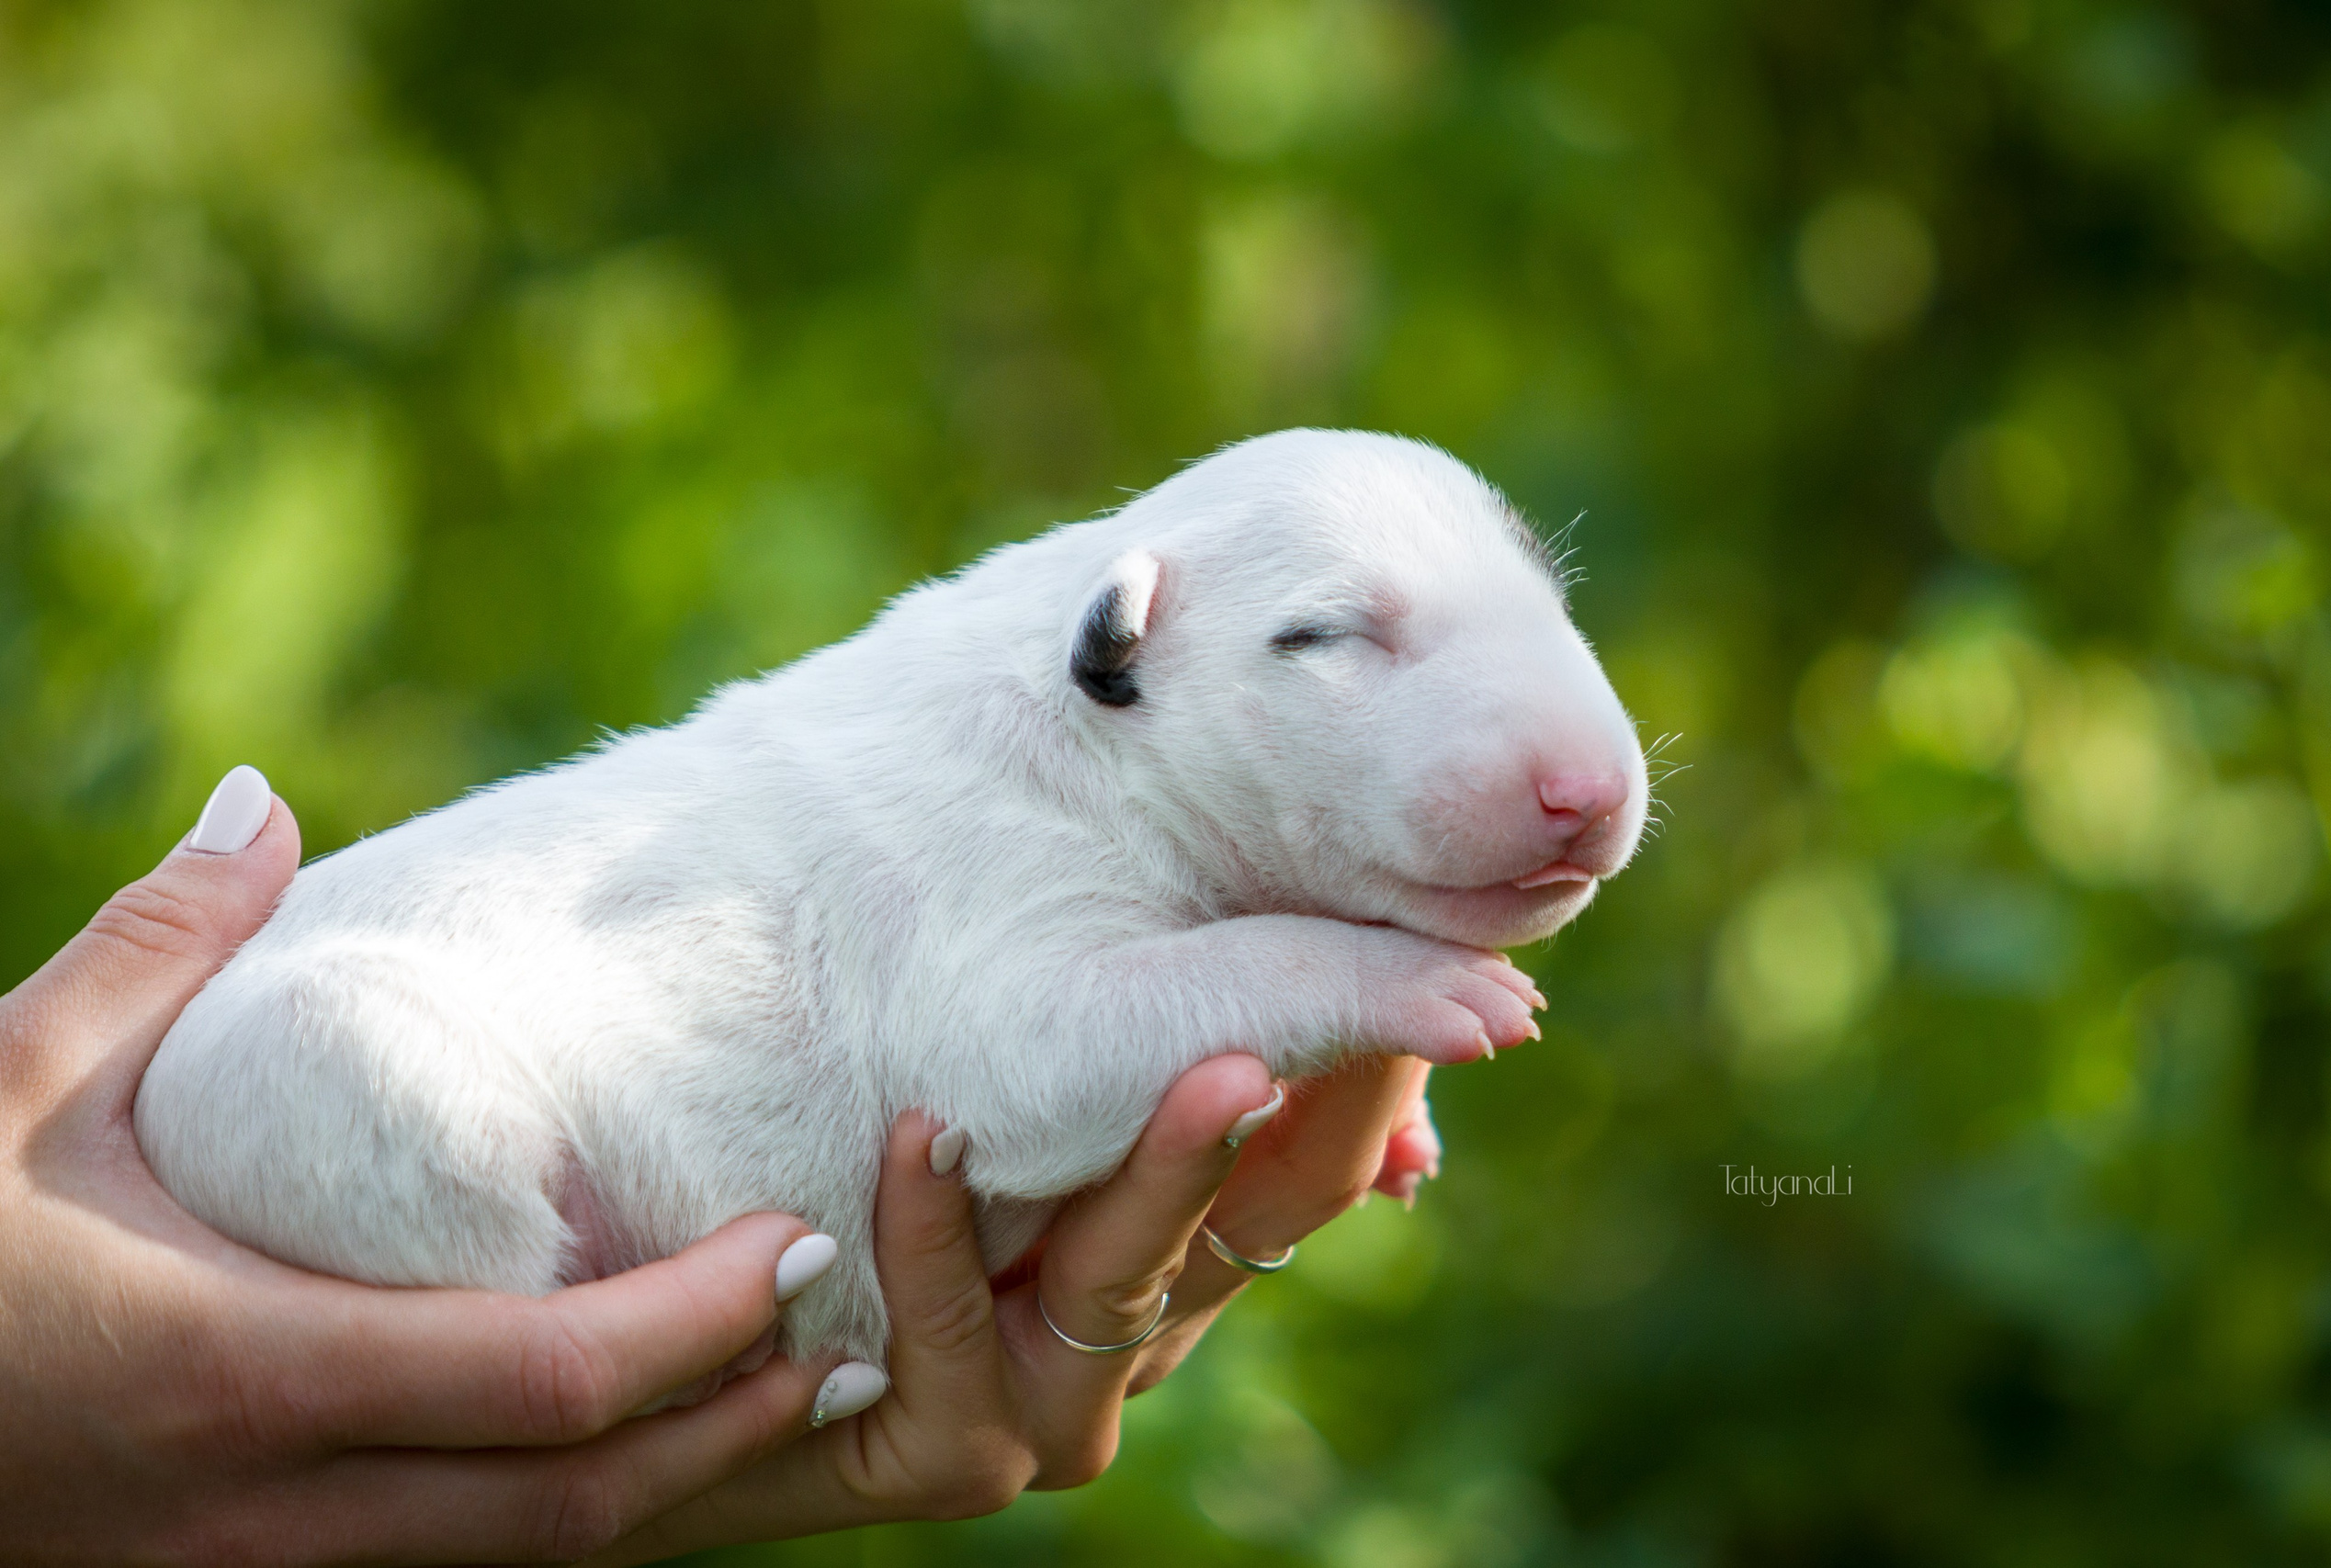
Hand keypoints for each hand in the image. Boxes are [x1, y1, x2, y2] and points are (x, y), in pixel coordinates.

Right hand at [0, 769, 836, 1565]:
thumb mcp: (5, 1090)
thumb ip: (156, 950)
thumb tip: (258, 802)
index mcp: (248, 1369)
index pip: (542, 1385)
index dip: (694, 1327)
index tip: (791, 1240)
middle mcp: (279, 1504)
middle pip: (573, 1502)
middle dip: (727, 1417)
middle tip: (844, 1318)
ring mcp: (269, 1563)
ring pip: (526, 1551)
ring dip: (671, 1476)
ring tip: (783, 1376)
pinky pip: (457, 1551)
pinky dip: (567, 1494)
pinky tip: (627, 1424)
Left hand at [590, 1052, 1437, 1558]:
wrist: (663, 1350)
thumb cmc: (839, 1166)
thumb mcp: (1015, 1111)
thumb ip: (1153, 1073)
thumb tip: (1395, 1134)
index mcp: (1174, 1253)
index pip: (1315, 1168)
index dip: (1375, 1086)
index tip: (1457, 994)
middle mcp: (1129, 1336)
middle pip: (1251, 1221)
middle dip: (1314, 1109)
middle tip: (1377, 1012)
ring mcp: (1040, 1408)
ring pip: (1128, 1287)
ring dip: (1170, 1171)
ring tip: (1221, 1065)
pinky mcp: (935, 1454)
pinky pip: (951, 1348)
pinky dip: (936, 1241)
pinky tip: (925, 1138)